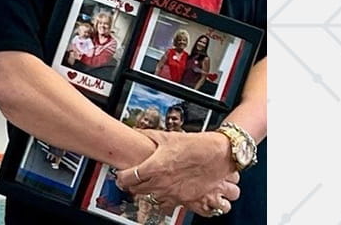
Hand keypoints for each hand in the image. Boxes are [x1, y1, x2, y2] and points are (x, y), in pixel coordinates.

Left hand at [115, 130, 237, 209]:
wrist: (219, 154)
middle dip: (131, 186)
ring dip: (147, 194)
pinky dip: (164, 202)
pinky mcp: (187, 201)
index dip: (121, 177)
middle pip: (136, 191)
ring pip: (151, 201)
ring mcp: (174, 195)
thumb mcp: (168, 137)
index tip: (120, 175)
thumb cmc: (196, 145)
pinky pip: (168, 208)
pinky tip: (164, 195)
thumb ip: (149, 136)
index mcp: (155, 167)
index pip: (128, 178)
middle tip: (131, 180)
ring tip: (147, 187)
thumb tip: (137, 132)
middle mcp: (163, 184)